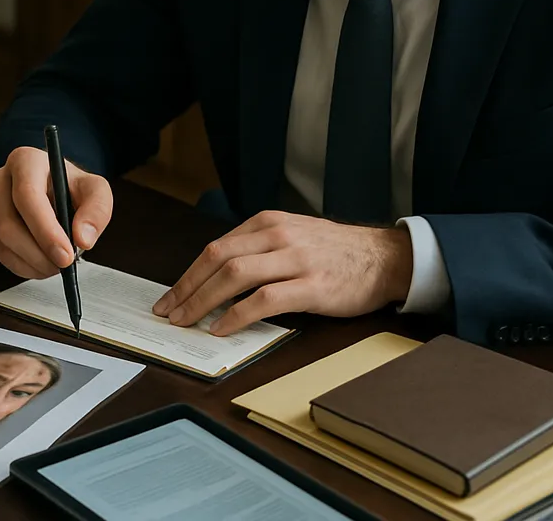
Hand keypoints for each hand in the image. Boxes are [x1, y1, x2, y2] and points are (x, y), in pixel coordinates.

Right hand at [0, 146, 112, 278]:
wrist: (53, 191)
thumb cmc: (71, 188)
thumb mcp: (95, 191)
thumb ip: (97, 210)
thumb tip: (82, 238)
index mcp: (25, 161)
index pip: (27, 196)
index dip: (45, 230)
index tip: (66, 255)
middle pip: (9, 224)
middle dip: (39, 253)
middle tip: (64, 265)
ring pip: (1, 242)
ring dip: (32, 262)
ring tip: (56, 264)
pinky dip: (22, 266)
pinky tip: (40, 262)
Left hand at [152, 211, 412, 335]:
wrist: (384, 257)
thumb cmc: (334, 251)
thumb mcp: (291, 235)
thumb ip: (257, 249)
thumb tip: (216, 278)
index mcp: (266, 223)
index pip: (215, 248)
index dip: (188, 274)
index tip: (170, 296)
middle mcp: (276, 235)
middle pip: (217, 259)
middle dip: (187, 288)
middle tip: (168, 312)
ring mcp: (294, 259)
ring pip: (235, 275)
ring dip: (204, 301)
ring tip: (187, 321)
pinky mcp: (312, 285)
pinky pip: (265, 300)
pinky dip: (237, 315)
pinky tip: (222, 328)